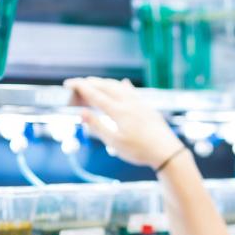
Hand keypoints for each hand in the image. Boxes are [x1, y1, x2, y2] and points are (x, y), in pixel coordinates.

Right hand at [64, 77, 183, 168]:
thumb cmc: (139, 150)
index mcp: (118, 111)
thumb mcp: (114, 142)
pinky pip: (132, 91)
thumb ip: (97, 126)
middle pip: (105, 87)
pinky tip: (123, 84)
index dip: (80, 87)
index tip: (68, 83)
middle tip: (76, 84)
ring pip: (119, 87)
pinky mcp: (146, 107)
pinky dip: (122, 86)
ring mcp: (139, 103)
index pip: (94, 94)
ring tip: (94, 83)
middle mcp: (128, 103)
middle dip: (89, 83)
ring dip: (104, 83)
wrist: (166, 151)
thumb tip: (82, 113)